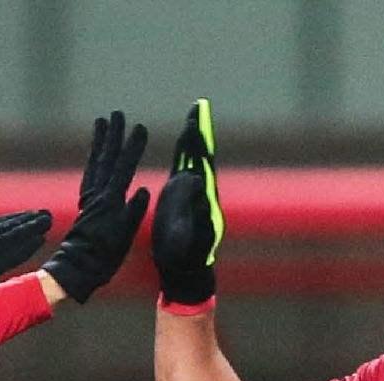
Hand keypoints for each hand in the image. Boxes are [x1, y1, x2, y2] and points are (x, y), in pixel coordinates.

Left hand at [42, 111, 150, 303]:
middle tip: (117, 114)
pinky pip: (89, 174)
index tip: (140, 128)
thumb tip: (144, 189)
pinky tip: (97, 154)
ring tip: (103, 122)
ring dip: (101, 143)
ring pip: (96, 163)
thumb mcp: (124, 238)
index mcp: (110, 202)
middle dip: (113, 136)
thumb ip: (134, 213)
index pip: (123, 168)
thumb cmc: (104, 258)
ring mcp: (89, 198)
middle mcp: (97, 196)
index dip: (132, 148)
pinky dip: (93, 160)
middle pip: (106, 159)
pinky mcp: (85, 204)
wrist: (77, 269)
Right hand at [151, 98, 222, 304]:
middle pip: (200, 156)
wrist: (185, 267)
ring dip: (193, 139)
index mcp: (202, 197)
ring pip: (193, 159)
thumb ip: (193, 207)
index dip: (198, 143)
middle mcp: (201, 191)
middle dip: (199, 133)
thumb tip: (196, 179)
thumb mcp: (189, 232)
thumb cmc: (187, 254)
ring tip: (194, 118)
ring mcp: (192, 193)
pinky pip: (183, 168)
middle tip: (199, 109)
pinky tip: (185, 143)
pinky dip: (184, 153)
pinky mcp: (182, 197)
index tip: (195, 123)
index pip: (201, 163)